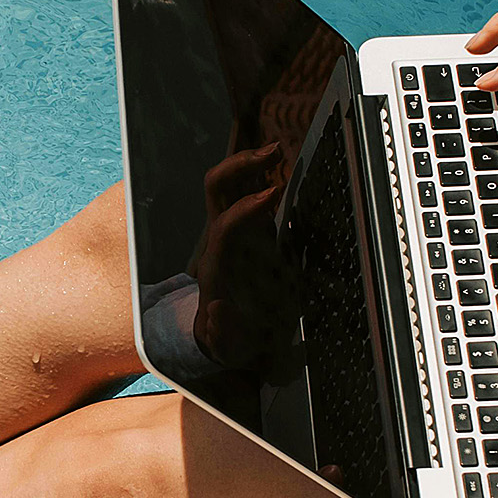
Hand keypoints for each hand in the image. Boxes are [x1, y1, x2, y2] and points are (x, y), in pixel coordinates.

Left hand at [192, 144, 289, 368]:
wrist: (228, 337)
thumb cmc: (232, 340)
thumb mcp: (228, 347)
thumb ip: (222, 332)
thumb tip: (216, 309)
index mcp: (218, 266)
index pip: (226, 227)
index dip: (246, 209)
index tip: (274, 193)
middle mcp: (220, 242)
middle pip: (217, 190)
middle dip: (240, 166)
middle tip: (274, 153)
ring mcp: (232, 233)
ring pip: (229, 185)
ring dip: (248, 162)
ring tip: (278, 151)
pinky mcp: (246, 232)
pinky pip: (246, 194)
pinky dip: (260, 176)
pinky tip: (281, 166)